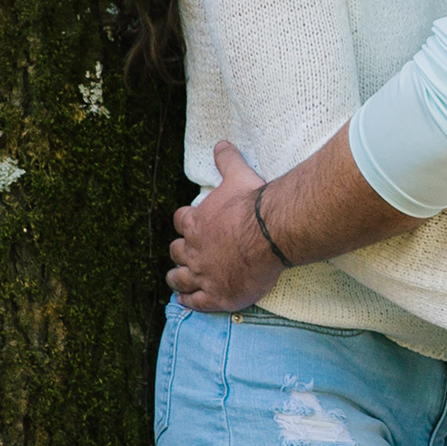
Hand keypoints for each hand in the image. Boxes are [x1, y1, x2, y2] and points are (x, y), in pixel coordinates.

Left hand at [169, 140, 282, 314]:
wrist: (270, 233)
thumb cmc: (253, 204)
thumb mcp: (238, 176)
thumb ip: (227, 161)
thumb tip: (221, 143)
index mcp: (197, 222)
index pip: (181, 221)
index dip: (185, 223)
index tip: (189, 226)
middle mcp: (194, 249)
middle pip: (177, 251)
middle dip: (180, 252)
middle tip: (186, 254)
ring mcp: (203, 274)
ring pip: (179, 278)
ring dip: (177, 278)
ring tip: (176, 280)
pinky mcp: (216, 294)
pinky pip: (195, 302)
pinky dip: (188, 301)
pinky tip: (186, 302)